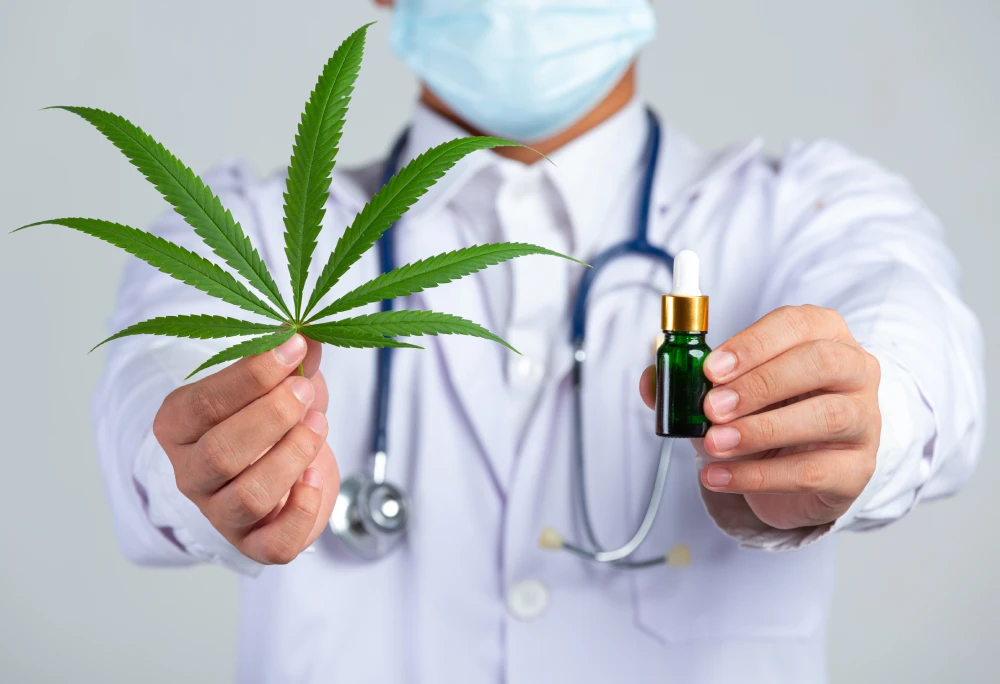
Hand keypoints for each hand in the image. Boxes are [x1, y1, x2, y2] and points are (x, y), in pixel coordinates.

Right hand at [152, 334, 339, 563]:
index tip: (294, 347)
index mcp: (179, 426)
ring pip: (249, 497)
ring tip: (318, 426)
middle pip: (221, 454)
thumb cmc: (272, 420)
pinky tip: (317, 476)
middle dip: (272, 416)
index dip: (252, 376)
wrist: (287, 469)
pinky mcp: (255, 544)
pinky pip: (274, 544)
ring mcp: (220, 513)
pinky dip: (303, 510)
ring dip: (292, 456)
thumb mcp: (279, 382)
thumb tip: (312, 336)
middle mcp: (191, 474)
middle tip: (305, 390)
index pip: (204, 404)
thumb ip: (293, 360)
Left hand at [641, 305, 879, 529]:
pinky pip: (813, 471)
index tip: (711, 369)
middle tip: (711, 408)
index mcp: (823, 333)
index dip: (753, 344)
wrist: (802, 467)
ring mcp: (865, 419)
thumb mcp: (726, 388)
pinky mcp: (857, 469)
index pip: (797, 324)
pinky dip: (759, 476)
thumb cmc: (767, 410)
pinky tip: (719, 476)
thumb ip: (687, 380)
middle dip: (759, 384)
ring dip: (762, 430)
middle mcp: (855, 369)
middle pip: (820, 363)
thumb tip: (652, 382)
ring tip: (714, 445)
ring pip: (826, 417)